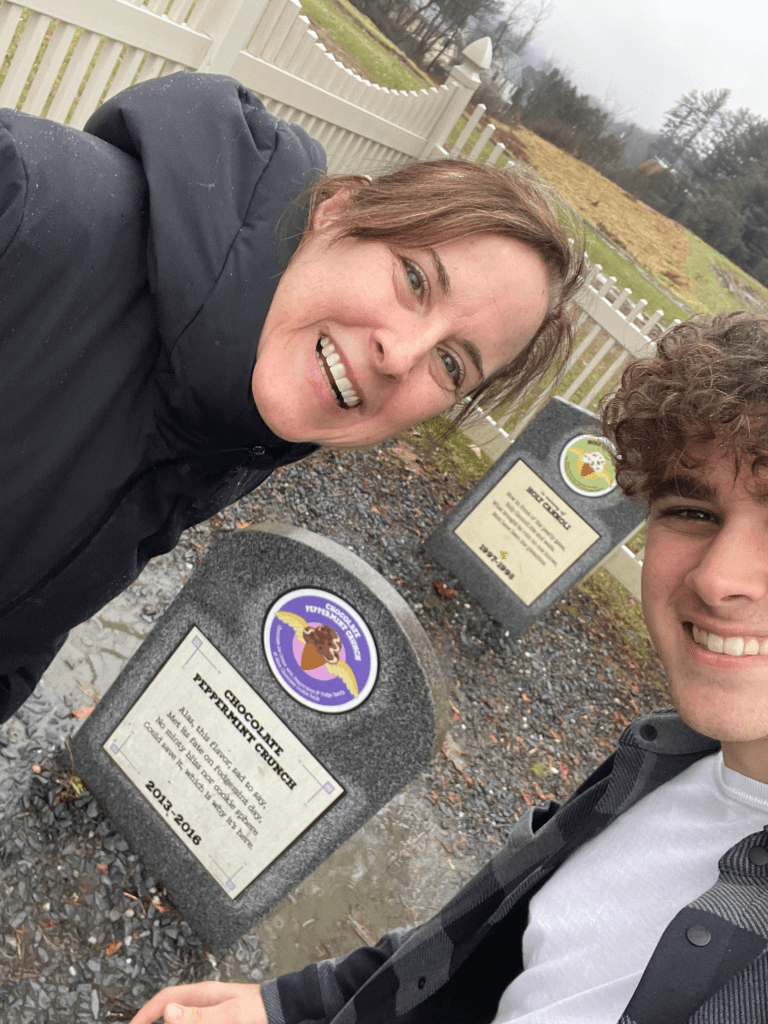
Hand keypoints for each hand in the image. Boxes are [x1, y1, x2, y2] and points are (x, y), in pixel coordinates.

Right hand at [129, 981, 267, 1023]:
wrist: (282, 1011)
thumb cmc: (259, 1009)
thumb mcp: (228, 1015)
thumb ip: (199, 1015)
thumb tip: (169, 1011)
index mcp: (202, 994)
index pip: (165, 999)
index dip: (145, 1013)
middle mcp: (204, 1002)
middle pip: (172, 1013)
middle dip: (156, 1022)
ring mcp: (211, 1013)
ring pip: (184, 1020)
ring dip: (175, 1023)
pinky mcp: (219, 1021)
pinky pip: (198, 1023)